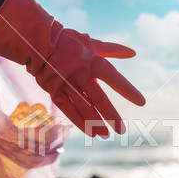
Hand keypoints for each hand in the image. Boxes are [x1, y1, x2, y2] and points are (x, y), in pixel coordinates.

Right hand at [0, 0, 144, 136]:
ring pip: (84, 107)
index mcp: (93, 61)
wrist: (36, 42)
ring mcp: (66, 84)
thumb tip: (133, 53)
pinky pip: (69, 109)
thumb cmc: (68, 42)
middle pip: (99, 99)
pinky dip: (79, 122)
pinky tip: (90, 132)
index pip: (114, 78)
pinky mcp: (54, 91)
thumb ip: (112, 50)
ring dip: (96, 123)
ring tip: (106, 135)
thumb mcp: (91, 42)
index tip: (142, 102)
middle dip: (111, 116)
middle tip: (122, 131)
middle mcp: (81, 74)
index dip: (128, 90)